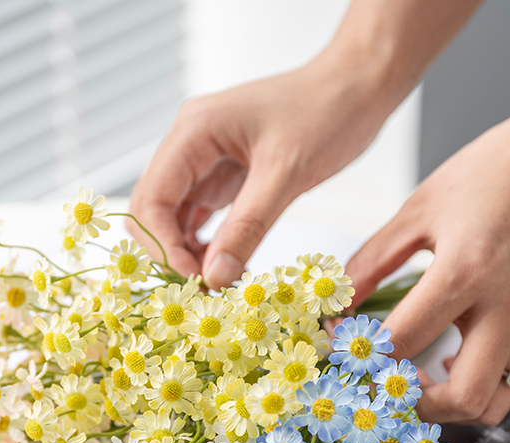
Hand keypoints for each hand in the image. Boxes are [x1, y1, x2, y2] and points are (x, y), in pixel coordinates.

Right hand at [127, 54, 391, 288]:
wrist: (357, 88)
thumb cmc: (328, 112)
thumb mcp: (287, 174)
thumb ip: (248, 226)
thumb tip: (215, 277)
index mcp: (194, 131)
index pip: (152, 199)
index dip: (164, 245)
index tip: (196, 279)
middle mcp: (190, 146)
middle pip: (152, 211)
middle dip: (170, 253)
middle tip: (205, 287)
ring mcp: (204, 162)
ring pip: (172, 220)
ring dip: (187, 254)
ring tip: (220, 282)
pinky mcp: (223, 178)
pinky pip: (199, 220)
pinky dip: (206, 247)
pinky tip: (228, 266)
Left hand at [347, 79, 509, 424]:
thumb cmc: (493, 177)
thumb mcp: (417, 211)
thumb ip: (371, 261)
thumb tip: (338, 301)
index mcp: (465, 271)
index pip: (403, 341)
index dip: (363, 356)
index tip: (347, 352)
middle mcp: (507, 306)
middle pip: (462, 397)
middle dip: (415, 406)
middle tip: (390, 387)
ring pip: (496, 405)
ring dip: (452, 407)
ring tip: (425, 381)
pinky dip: (485, 392)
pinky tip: (461, 365)